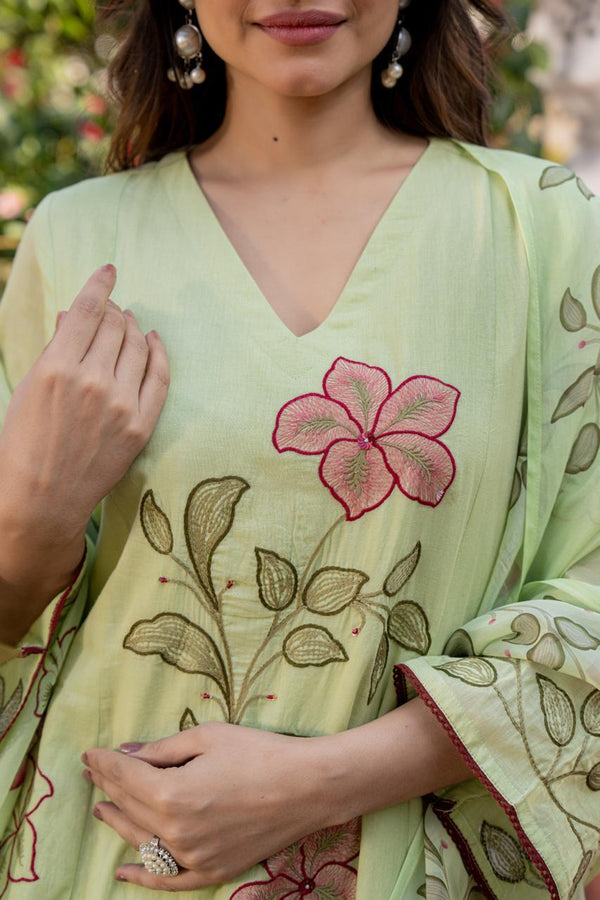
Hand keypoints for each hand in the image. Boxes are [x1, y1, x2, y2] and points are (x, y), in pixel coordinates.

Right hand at [0, 264, 168, 593]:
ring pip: (138, 346)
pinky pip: (160, 376)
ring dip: (134, 328)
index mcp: (57, 368)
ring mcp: (121, 405)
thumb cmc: (26, 440)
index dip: (101, 284)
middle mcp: (93, 382)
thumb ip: (57, 348)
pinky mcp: (141, 425)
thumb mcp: (30, 387)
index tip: (109, 270)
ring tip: (128, 325)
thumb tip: (74, 314)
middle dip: (114, 310)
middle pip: (115, 325)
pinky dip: (158, 353)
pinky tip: (153, 342)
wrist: (44, 497)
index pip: (88, 309)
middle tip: (112, 310)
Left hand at [83, 723, 340, 890]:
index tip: (89, 754)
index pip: (124, 776)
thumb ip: (162, 749)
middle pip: (129, 806)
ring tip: (102, 808)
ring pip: (141, 842)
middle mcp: (175, 832)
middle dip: (108, 786)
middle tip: (95, 773)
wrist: (307, 786)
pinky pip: (168, 880)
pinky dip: (143, 877)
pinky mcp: (212, 871)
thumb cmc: (259, 752)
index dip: (104, 763)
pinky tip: (122, 871)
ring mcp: (193, 857)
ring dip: (118, 822)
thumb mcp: (207, 737)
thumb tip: (127, 754)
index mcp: (171, 793)